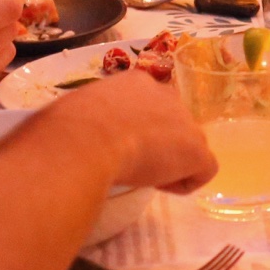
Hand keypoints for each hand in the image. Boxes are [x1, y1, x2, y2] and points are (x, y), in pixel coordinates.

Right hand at [50, 70, 218, 194]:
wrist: (82, 141)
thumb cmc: (66, 128)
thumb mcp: (73, 114)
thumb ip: (85, 119)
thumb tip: (71, 139)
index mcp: (135, 82)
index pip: (148, 104)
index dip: (137, 127)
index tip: (119, 144)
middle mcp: (166, 95)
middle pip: (173, 122)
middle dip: (158, 142)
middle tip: (132, 162)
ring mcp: (186, 121)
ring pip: (188, 145)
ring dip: (170, 162)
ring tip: (141, 176)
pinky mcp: (196, 149)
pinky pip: (203, 170)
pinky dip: (184, 183)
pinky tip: (158, 187)